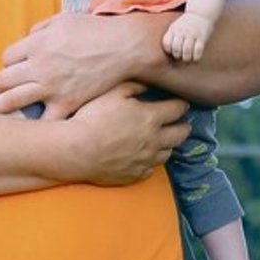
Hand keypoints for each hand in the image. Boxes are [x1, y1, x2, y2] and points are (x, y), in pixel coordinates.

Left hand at [0, 12, 152, 119]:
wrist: (124, 47)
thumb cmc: (94, 30)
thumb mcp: (62, 20)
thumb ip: (40, 29)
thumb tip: (27, 39)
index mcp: (36, 44)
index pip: (6, 58)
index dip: (8, 65)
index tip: (14, 71)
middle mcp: (38, 66)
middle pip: (1, 80)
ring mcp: (51, 87)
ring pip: (11, 101)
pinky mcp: (67, 103)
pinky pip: (44, 121)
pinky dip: (35, 127)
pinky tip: (28, 132)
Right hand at [63, 83, 190, 184]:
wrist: (76, 150)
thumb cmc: (92, 118)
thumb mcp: (112, 93)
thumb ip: (133, 86)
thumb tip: (148, 85)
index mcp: (151, 117)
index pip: (178, 109)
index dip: (181, 104)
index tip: (180, 103)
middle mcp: (155, 140)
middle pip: (181, 134)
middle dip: (183, 126)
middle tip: (181, 123)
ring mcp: (147, 160)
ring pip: (168, 153)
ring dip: (167, 145)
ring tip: (161, 140)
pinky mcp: (136, 174)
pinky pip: (151, 168)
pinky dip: (150, 161)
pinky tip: (142, 156)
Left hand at [163, 12, 213, 62]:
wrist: (201, 14)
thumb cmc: (186, 24)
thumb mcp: (175, 26)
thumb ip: (171, 36)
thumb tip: (167, 52)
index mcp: (173, 29)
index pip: (167, 42)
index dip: (168, 50)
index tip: (172, 52)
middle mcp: (182, 31)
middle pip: (176, 47)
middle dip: (177, 56)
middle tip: (180, 57)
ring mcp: (192, 34)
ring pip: (187, 50)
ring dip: (186, 58)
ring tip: (187, 60)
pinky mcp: (202, 37)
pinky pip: (198, 51)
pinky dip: (196, 58)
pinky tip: (195, 59)